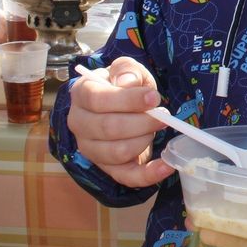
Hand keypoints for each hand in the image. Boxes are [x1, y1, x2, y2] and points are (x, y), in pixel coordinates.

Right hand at [67, 57, 174, 187]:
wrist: (123, 105)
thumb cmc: (124, 85)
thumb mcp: (126, 70)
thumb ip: (126, 70)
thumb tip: (127, 83)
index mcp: (81, 94)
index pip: (97, 100)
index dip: (128, 100)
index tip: (153, 98)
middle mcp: (79, 124)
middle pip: (108, 128)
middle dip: (142, 122)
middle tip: (162, 115)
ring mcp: (91, 149)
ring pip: (117, 152)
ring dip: (144, 139)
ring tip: (157, 127)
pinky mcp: (107, 168)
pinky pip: (126, 176)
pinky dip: (149, 174)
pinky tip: (167, 166)